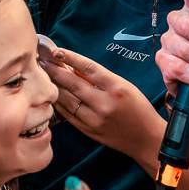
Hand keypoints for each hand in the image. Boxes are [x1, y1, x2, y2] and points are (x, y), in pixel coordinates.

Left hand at [42, 46, 164, 163]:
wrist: (147, 139)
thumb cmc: (139, 108)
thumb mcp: (125, 86)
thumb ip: (101, 78)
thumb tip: (76, 66)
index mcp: (117, 88)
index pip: (88, 68)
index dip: (70, 58)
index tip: (56, 51)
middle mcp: (105, 103)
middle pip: (73, 83)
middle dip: (55, 70)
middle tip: (42, 61)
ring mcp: (95, 119)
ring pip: (67, 99)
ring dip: (54, 86)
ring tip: (43, 76)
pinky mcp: (89, 131)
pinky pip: (68, 114)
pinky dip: (59, 103)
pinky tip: (52, 94)